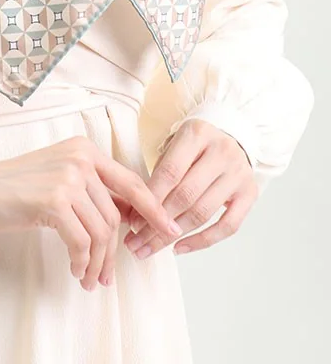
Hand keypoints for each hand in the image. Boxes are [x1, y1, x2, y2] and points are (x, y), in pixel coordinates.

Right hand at [0, 134, 184, 291]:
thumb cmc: (14, 189)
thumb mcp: (58, 178)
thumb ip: (91, 190)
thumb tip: (128, 216)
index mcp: (84, 149)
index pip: (131, 181)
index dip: (154, 209)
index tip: (169, 230)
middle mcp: (79, 158)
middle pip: (115, 215)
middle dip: (115, 252)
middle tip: (107, 276)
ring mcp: (67, 177)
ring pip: (102, 231)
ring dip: (98, 262)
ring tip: (89, 278)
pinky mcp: (52, 200)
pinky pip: (82, 242)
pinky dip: (82, 262)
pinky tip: (75, 270)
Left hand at [123, 118, 258, 259]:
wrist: (232, 136)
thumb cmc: (194, 146)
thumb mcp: (175, 145)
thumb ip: (160, 173)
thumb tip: (136, 214)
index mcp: (197, 134)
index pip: (170, 172)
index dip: (151, 199)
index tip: (133, 222)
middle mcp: (221, 152)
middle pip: (186, 195)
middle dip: (158, 223)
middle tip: (137, 242)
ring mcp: (238, 174)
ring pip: (203, 213)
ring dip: (174, 236)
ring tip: (151, 248)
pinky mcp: (250, 194)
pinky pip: (227, 226)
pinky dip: (202, 241)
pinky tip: (179, 247)